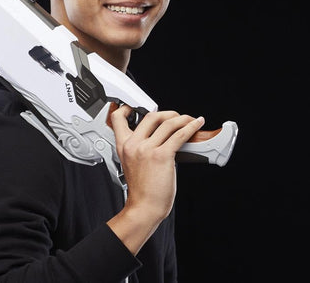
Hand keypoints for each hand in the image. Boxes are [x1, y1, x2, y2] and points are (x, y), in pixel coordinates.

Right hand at [107, 106, 204, 253]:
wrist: (144, 207)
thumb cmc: (141, 190)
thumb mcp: (131, 163)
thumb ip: (138, 148)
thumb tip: (157, 137)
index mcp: (123, 146)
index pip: (118, 118)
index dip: (127, 108)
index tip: (138, 107)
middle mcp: (134, 144)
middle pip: (150, 116)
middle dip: (167, 113)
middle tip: (175, 116)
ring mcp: (147, 149)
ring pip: (167, 123)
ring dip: (182, 118)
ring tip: (190, 120)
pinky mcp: (162, 156)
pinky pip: (179, 135)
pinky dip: (190, 127)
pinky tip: (196, 125)